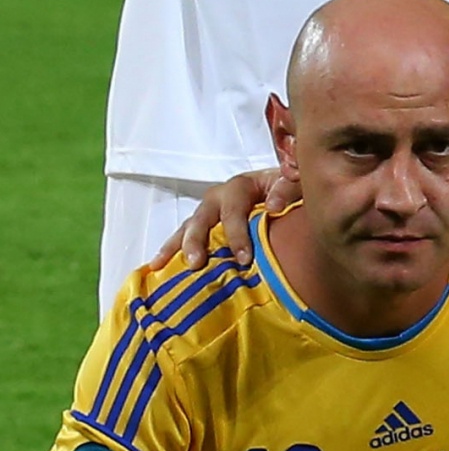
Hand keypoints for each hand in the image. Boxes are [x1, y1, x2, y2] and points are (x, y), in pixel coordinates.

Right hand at [153, 168, 287, 269]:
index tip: (244, 259)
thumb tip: (273, 207)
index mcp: (240, 186)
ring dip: (176, 246)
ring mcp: (208, 213)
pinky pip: (182, 238)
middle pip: (202, 218)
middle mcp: (218, 198)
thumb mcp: (291, 183)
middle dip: (197, 241)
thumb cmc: (288, 190)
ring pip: (188, 228)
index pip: (233, 209)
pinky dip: (169, 250)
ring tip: (163, 265)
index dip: (237, 234)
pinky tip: (156, 267)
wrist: (284, 192)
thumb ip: (288, 189)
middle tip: (197, 263)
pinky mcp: (203, 227)